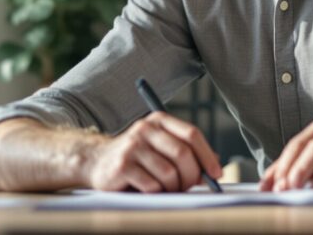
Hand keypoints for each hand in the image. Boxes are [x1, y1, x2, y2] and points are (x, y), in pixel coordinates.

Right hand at [84, 111, 221, 192]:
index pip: (192, 134)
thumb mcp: (160, 147)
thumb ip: (185, 151)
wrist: (96, 161)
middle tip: (190, 186)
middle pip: (183, 153)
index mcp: (159, 120)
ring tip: (168, 189)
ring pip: (169, 173)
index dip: (207, 156)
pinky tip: (151, 190)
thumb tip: (216, 164)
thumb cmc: (136, 157)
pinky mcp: (122, 166)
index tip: (216, 174)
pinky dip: (157, 193)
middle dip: (192, 175)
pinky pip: (152, 185)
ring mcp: (132, 146)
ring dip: (174, 187)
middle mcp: (145, 129)